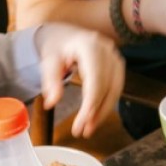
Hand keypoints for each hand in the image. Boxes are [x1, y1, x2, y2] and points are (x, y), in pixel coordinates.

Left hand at [35, 23, 124, 137]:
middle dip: (97, 112)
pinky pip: (116, 88)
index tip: (81, 123)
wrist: (65, 35)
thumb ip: (50, 80)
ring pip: (115, 90)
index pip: (95, 80)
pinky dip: (107, 104)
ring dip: (104, 111)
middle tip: (84, 131)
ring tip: (89, 128)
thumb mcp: (48, 60)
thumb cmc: (57, 47)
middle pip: (108, 87)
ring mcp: (115, 57)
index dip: (91, 104)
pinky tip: (96, 116)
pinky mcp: (118, 65)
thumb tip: (52, 102)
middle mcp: (107, 50)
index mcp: (90, 46)